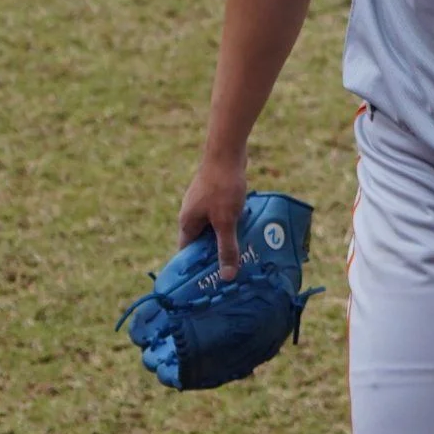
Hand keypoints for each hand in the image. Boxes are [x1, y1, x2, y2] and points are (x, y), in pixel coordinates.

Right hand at [179, 156, 248, 279]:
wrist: (226, 151)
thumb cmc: (223, 187)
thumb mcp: (226, 222)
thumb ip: (227, 248)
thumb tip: (227, 276)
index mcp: (187, 223)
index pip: (187, 253)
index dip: (195, 268)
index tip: (208, 282)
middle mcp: (191, 214)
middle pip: (201, 241)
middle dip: (215, 254)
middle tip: (233, 269)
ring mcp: (203, 203)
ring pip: (214, 227)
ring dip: (226, 237)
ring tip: (242, 251)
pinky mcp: (215, 194)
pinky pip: (221, 215)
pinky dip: (231, 222)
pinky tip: (246, 227)